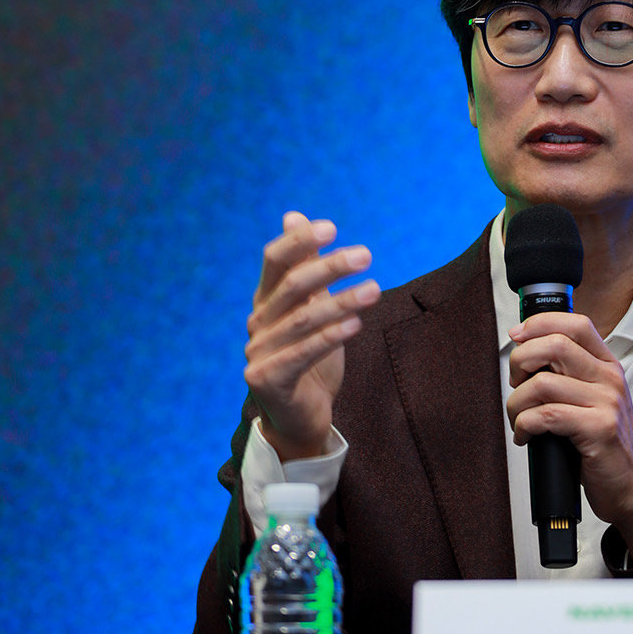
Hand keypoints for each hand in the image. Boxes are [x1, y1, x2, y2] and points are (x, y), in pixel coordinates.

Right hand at [244, 212, 379, 461]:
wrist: (301, 418)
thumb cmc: (310, 359)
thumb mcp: (313, 307)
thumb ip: (305, 265)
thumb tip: (294, 215)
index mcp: (266, 301)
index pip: (274, 261)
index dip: (299, 241)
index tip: (332, 227)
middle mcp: (257, 323)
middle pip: (292, 286)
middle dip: (330, 267)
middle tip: (366, 255)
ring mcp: (258, 352)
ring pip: (303, 319)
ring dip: (341, 301)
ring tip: (375, 290)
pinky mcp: (268, 381)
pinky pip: (301, 354)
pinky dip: (330, 337)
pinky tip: (356, 324)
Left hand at [507, 314, 632, 565]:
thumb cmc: (605, 447)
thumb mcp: (595, 401)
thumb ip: (571, 376)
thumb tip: (526, 359)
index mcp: (608, 366)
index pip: (575, 324)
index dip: (540, 324)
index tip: (517, 336)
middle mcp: (609, 378)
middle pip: (554, 345)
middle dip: (520, 361)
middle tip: (515, 384)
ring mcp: (606, 403)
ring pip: (542, 383)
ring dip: (516, 403)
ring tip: (518, 419)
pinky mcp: (598, 430)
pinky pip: (546, 416)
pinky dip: (524, 425)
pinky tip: (525, 436)